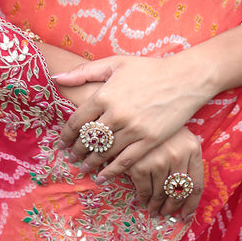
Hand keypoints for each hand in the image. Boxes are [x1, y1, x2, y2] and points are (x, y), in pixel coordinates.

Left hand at [56, 55, 207, 178]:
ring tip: (83, 167)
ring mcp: (133, 129)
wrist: (183, 79)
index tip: (61, 143)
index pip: (77, 121)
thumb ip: (84, 71)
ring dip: (90, 162)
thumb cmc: (148, 69)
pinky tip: (102, 177)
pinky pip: (125, 161)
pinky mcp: (149, 140)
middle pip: (88, 139)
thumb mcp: (115, 63)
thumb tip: (57, 79)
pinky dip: (111, 171)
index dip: (66, 135)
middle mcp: (116, 113)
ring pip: (104, 152)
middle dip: (76, 150)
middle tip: (70, 157)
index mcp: (105, 94)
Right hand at [103, 126, 203, 221]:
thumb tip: (184, 199)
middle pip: (179, 193)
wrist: (134, 110)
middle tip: (165, 213)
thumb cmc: (159, 126)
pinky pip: (144, 191)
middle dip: (172, 208)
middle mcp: (179, 155)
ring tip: (152, 209)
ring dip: (156, 206)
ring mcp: (159, 160)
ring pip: (161, 195)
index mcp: (193, 148)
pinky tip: (142, 199)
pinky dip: (143, 198)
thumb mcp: (179, 137)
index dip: (191, 205)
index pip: (196, 185)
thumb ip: (186, 160)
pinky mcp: (140, 164)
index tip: (185, 217)